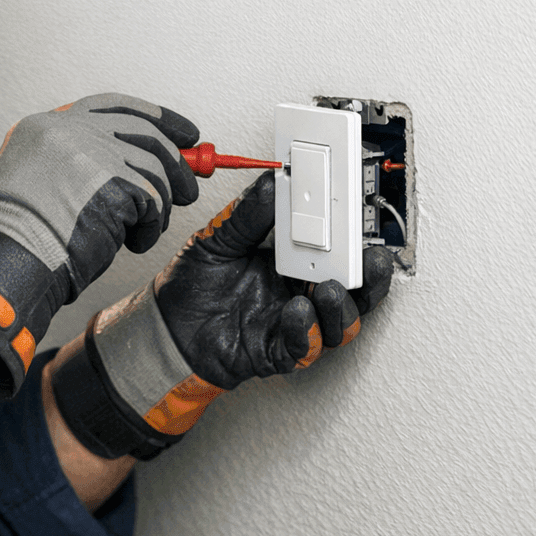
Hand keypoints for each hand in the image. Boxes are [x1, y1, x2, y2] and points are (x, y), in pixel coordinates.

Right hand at [0, 93, 200, 293]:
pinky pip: (152, 198)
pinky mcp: (110, 179)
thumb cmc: (17, 236)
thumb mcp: (32, 180)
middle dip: (176, 159)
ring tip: (150, 225)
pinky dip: (153, 224)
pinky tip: (136, 240)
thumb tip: (135, 165)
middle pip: (143, 129)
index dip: (153, 116)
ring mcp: (90, 150)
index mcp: (44, 126)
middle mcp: (67, 130)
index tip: (182, 131)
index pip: (112, 106)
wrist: (4, 259)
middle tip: (189, 183)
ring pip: (154, 164)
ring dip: (162, 200)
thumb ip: (74, 162)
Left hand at [51, 170, 392, 458]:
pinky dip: (306, 332)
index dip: (353, 240)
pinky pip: (304, 349)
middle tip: (370, 260)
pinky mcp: (275, 352)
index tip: (358, 219)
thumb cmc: (193, 284)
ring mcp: (290, 325)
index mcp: (291, 263)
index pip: (336, 251)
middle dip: (369, 278)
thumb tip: (274, 183)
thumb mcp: (218, 239)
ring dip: (341, 307)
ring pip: (339, 324)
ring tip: (329, 288)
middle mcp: (298, 294)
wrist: (164, 326)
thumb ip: (248, 214)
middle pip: (353, 290)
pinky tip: (296, 312)